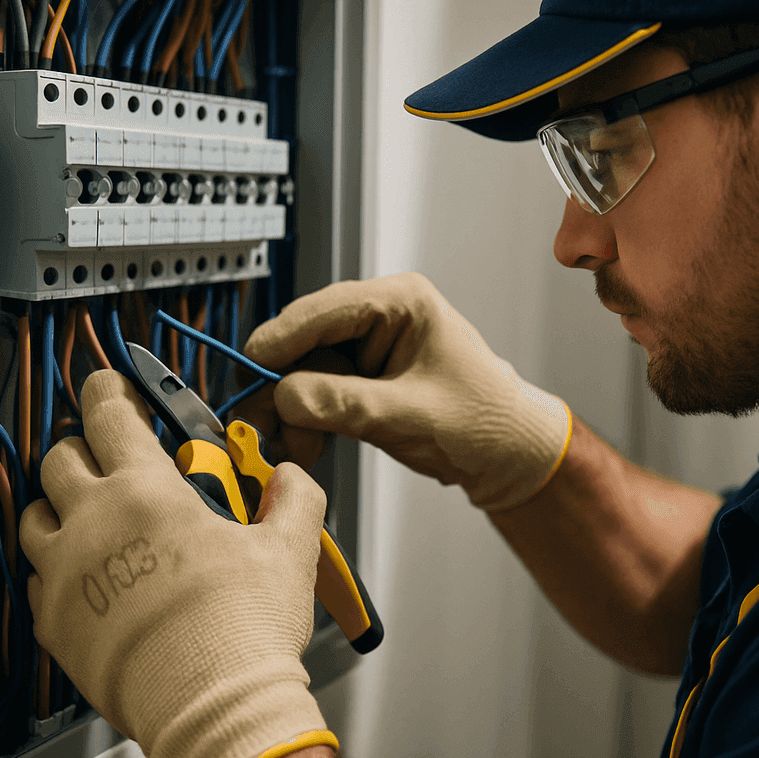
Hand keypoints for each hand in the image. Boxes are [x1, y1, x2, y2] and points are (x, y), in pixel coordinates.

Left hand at [20, 370, 333, 757]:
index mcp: (147, 493)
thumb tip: (291, 478)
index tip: (109, 386)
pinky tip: (93, 578)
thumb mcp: (290, 549)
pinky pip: (35, 579)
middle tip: (114, 459)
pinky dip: (57, 568)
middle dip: (84, 448)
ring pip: (35, 517)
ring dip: (62, 506)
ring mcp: (65, 575)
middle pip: (60, 458)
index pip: (108, 413)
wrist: (213, 707)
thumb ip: (293, 496)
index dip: (107, 390)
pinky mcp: (55, 623)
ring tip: (98, 519)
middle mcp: (94, 524)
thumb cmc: (243, 631)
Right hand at [243, 272, 571, 510]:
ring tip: (292, 446)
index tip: (246, 373)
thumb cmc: (485, 422)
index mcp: (401, 302)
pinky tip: (307, 446)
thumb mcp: (412, 413)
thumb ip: (347, 404)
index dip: (279, 341)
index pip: (323, 310)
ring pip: (306, 371)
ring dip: (293, 410)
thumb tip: (285, 397)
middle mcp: (380, 317)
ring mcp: (370, 349)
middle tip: (260, 423)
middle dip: (283, 385)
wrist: (511, 456)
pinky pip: (319, 394)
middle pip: (306, 340)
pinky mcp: (364, 380)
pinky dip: (308, 421)